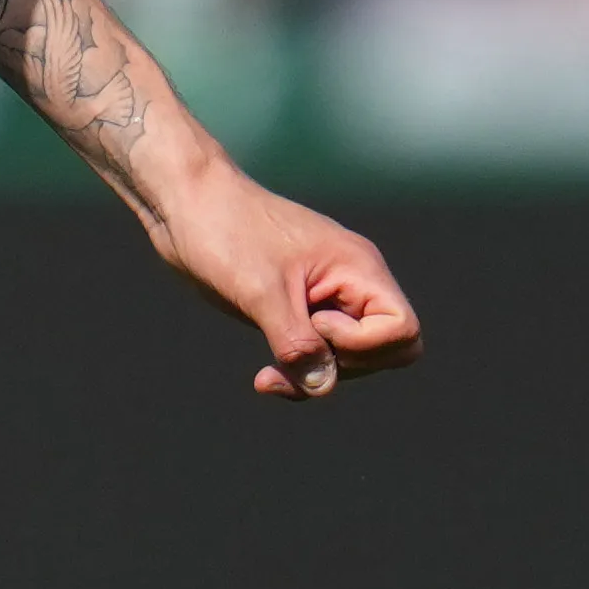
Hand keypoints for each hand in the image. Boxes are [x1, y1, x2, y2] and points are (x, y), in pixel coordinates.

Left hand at [140, 157, 419, 399]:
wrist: (185, 204)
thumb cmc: (224, 230)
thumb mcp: (259, 291)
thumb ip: (295, 342)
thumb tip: (322, 385)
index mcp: (357, 268)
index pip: (402, 329)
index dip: (364, 345)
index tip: (315, 322)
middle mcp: (351, 282)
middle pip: (386, 351)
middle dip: (343, 367)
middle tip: (290, 352)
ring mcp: (326, 296)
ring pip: (350, 358)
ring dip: (314, 375)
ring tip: (267, 375)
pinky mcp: (298, 308)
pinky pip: (318, 353)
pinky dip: (297, 369)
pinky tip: (264, 376)